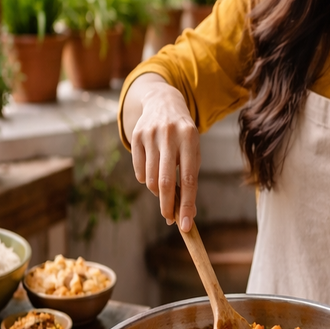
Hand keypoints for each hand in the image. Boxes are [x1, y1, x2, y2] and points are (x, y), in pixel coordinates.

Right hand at [127, 74, 200, 230]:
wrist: (164, 103)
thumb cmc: (183, 136)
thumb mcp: (193, 151)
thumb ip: (190, 180)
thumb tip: (187, 214)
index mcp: (190, 138)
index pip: (189, 179)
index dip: (186, 205)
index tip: (185, 226)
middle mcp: (170, 135)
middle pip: (165, 181)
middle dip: (167, 206)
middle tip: (170, 219)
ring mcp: (151, 134)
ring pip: (150, 179)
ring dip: (157, 192)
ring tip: (164, 188)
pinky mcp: (136, 136)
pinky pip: (139, 171)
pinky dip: (145, 180)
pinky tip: (152, 171)